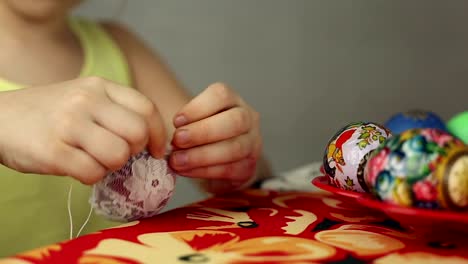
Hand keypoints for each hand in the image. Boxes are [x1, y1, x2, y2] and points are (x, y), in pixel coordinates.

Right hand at [0, 77, 165, 183]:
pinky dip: (91, 177)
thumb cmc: (50, 112)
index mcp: (99, 85)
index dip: (158, 134)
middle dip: (134, 152)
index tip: (156, 150)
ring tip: (93, 160)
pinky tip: (76, 167)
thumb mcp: (84, 97)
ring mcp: (69, 124)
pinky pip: (93, 173)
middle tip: (117, 155)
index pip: (147, 108)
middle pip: (138, 133)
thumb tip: (152, 141)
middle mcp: (86, 100)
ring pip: (118, 155)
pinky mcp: (53, 151)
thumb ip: (116, 111)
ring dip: (111, 166)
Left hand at [169, 83, 261, 193]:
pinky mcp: (248, 167)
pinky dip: (205, 171)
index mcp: (232, 101)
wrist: (222, 162)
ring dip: (201, 155)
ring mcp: (252, 144)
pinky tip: (186, 171)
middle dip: (202, 132)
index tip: (176, 121)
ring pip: (233, 148)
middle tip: (177, 141)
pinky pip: (229, 169)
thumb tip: (158, 130)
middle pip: (233, 121)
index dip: (198, 107)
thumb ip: (183, 122)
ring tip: (177, 160)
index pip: (221, 95)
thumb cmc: (204, 136)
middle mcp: (248, 119)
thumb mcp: (194, 121)